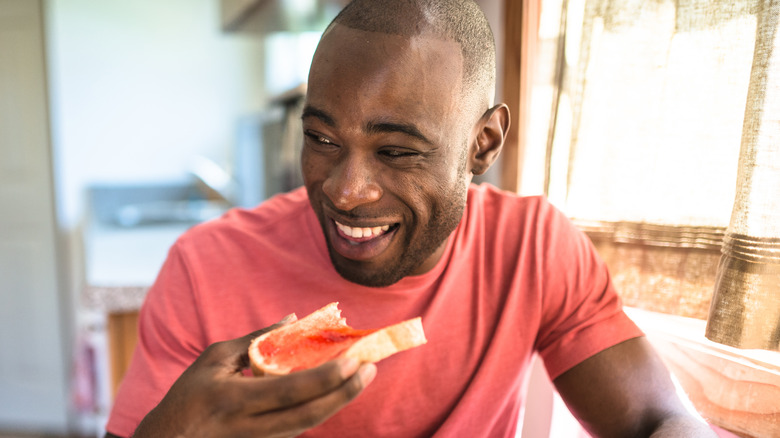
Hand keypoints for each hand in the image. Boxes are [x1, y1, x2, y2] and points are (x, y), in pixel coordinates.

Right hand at [132, 318, 376, 437]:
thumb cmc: (189, 395)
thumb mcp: (214, 359)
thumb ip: (256, 340)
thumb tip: (293, 319)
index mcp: (235, 398)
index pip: (290, 390)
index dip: (326, 378)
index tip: (352, 360)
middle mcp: (251, 425)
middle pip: (309, 414)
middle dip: (345, 393)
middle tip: (370, 368)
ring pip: (309, 424)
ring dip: (339, 401)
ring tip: (361, 377)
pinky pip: (300, 427)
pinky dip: (322, 408)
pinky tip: (338, 390)